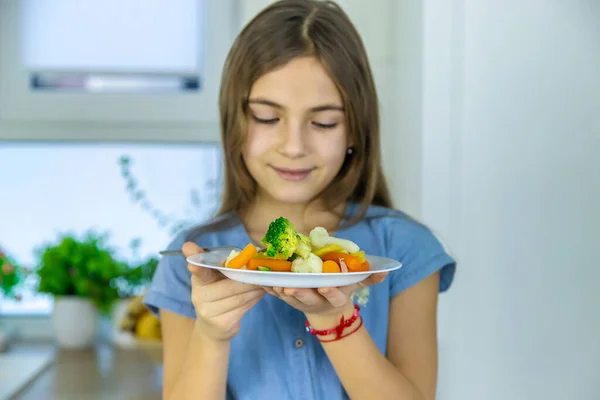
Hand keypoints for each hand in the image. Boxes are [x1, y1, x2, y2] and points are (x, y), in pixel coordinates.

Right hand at [184, 242, 265, 341]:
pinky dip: (255, 298)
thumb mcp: (215, 278)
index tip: (190, 253)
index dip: (198, 264)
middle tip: (263, 272)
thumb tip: (250, 251)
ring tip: (265, 282)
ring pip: (240, 296)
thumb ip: (224, 265)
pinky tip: (260, 293)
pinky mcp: (222, 323)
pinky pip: (244, 307)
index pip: (199, 271)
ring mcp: (209, 311)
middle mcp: (199, 296)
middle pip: (231, 285)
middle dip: (250, 278)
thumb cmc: (217, 294)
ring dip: (256, 288)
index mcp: (199, 280)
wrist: (211, 328)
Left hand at [263, 272, 387, 316]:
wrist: (326, 307)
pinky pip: (278, 295)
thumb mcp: (356, 282)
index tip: (325, 285)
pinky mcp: (289, 299)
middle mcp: (318, 300)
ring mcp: (302, 301)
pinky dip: (271, 289)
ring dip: (282, 292)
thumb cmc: (341, 287)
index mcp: (335, 295)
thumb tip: (386, 271)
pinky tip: (263, 281)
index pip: (334, 296)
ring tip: (274, 284)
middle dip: (300, 294)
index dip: (330, 291)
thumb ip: (369, 276)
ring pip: (291, 299)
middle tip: (291, 287)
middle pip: (309, 299)